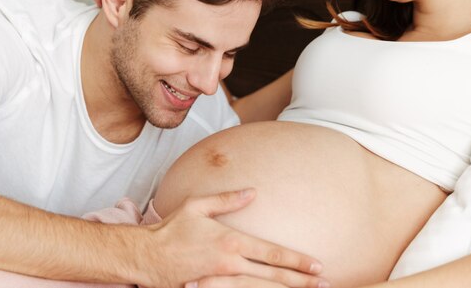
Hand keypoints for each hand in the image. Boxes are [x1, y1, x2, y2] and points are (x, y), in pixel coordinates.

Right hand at [139, 189, 327, 287]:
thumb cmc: (172, 228)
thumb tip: (252, 192)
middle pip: (273, 276)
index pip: (272, 253)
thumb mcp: (197, 206)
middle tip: (323, 284)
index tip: (317, 265)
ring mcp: (222, 280)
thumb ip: (227, 200)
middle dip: (301, 281)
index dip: (297, 260)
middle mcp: (231, 264)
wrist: (146, 256)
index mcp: (231, 242)